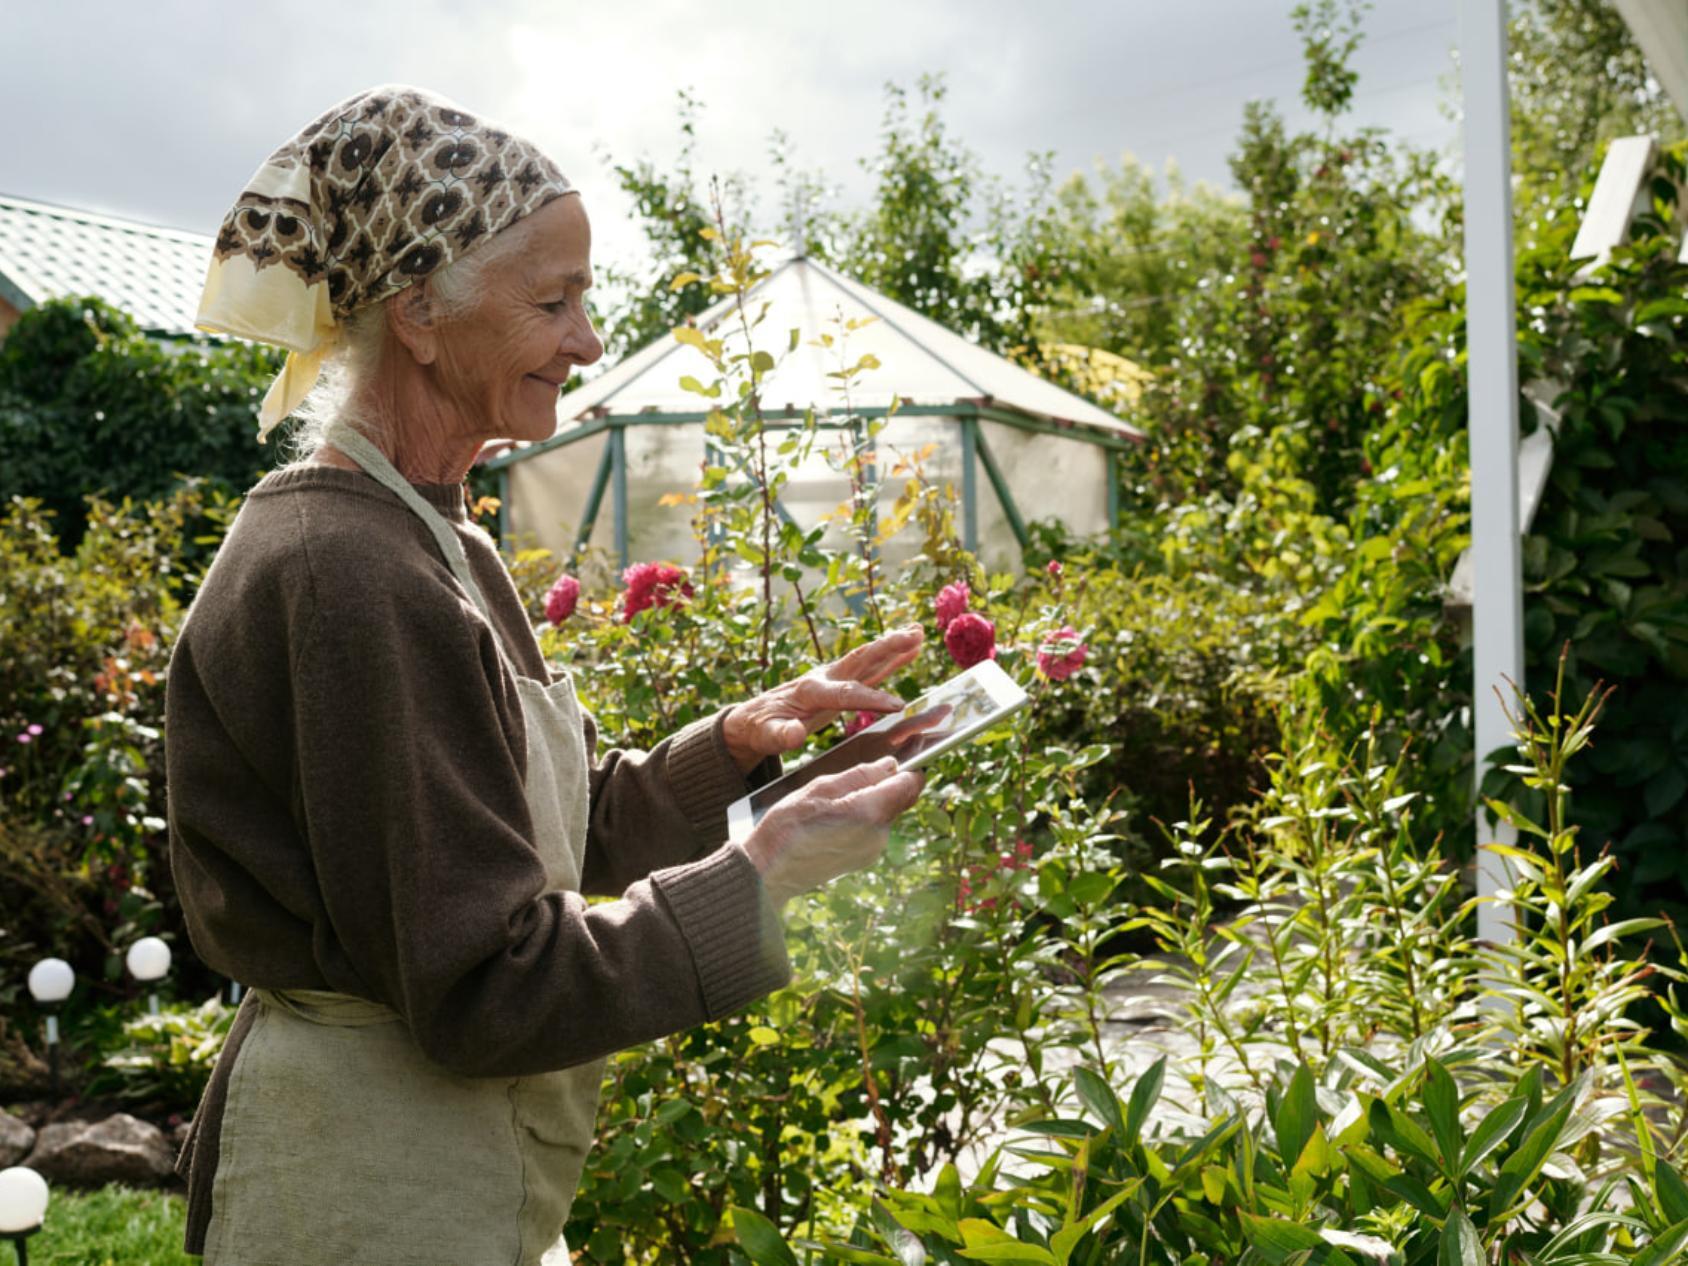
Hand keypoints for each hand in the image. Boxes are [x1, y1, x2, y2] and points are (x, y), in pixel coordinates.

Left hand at [721, 625, 924, 773]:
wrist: (753, 717)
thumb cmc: (760, 728)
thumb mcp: (765, 735)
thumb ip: (780, 735)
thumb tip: (794, 735)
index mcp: (808, 691)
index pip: (844, 693)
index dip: (870, 699)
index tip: (897, 706)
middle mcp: (824, 678)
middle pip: (859, 660)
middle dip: (887, 648)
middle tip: (914, 635)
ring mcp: (833, 677)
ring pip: (867, 659)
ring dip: (894, 647)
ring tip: (919, 632)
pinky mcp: (839, 682)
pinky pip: (870, 669)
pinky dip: (891, 658)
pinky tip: (911, 649)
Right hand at [740, 758, 924, 905]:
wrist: (769, 871)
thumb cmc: (788, 827)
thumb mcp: (820, 789)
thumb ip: (859, 775)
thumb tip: (890, 765)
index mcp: (870, 812)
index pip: (910, 783)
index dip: (912, 765)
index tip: (908, 751)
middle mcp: (878, 835)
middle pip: (899, 798)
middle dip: (889, 781)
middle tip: (864, 768)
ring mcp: (872, 850)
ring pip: (885, 813)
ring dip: (872, 799)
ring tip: (838, 794)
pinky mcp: (862, 858)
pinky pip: (872, 829)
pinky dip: (862, 816)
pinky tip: (835, 814)